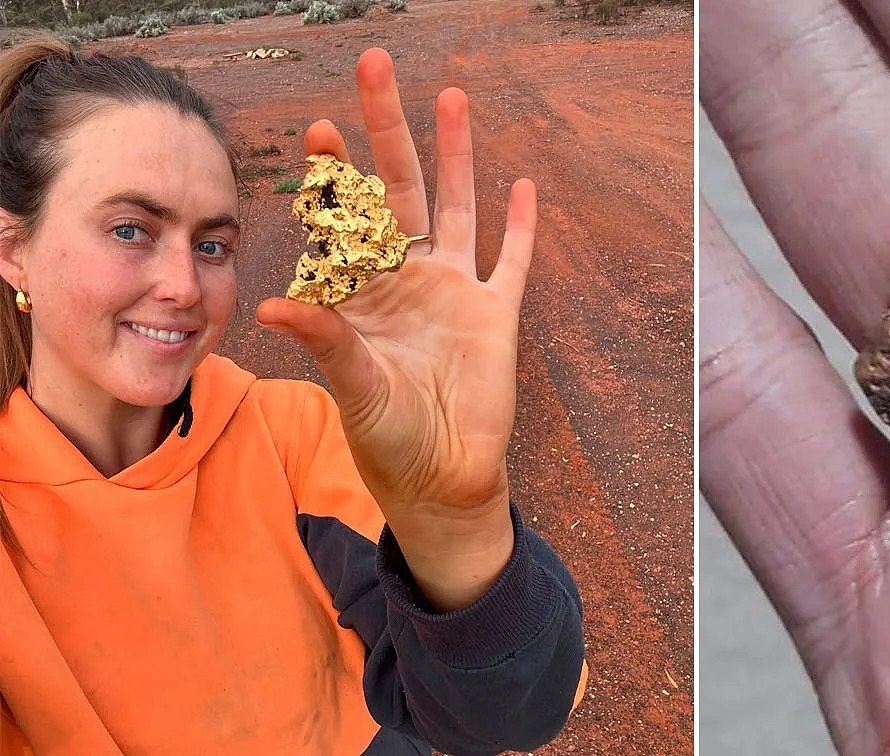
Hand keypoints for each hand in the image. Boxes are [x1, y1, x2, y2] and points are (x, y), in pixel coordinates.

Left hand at [256, 48, 534, 610]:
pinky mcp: (497, 315)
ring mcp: (454, 292)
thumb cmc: (386, 435)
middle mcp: (405, 278)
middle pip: (400, 187)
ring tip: (451, 98)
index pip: (345, 216)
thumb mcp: (351, 385)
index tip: (320, 128)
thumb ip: (324, 338)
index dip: (334, 172)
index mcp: (361, 290)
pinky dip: (521, 227)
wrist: (441, 476)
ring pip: (457, 207)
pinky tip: (524, 185)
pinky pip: (513, 261)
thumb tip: (271, 301)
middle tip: (374, 68)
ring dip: (456, 155)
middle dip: (388, 130)